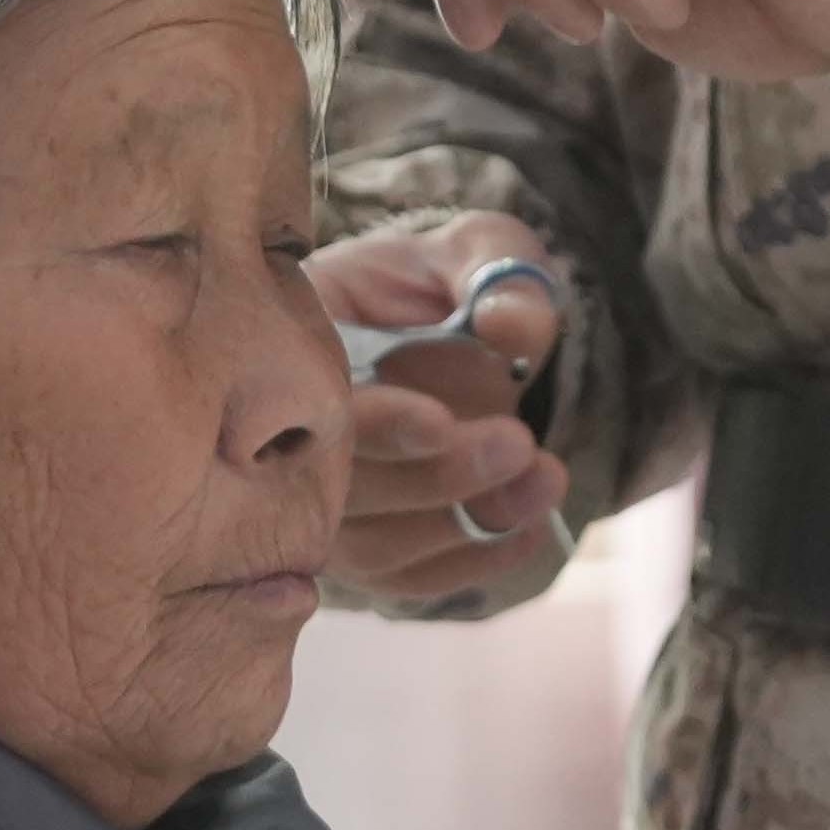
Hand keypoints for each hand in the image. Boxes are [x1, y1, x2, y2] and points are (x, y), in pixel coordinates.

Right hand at [314, 212, 575, 615]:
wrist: (435, 336)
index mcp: (292, 352)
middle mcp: (284, 442)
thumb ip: (492, 270)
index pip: (314, 405)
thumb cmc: (442, 284)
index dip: (375, 423)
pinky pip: (408, 579)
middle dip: (437, 475)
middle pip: (342, 491)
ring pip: (377, 547)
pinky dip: (473, 563)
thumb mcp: (472, 250)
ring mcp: (318, 505)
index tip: (439, 422)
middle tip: (519, 445)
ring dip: (467, 525)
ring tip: (546, 481)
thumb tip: (513, 327)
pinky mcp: (363, 548)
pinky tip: (529, 530)